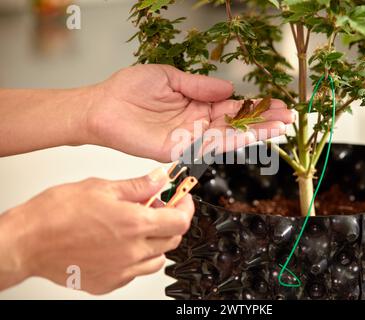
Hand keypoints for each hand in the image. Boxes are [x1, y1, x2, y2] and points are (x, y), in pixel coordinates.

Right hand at [0, 168, 193, 293]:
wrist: (27, 242)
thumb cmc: (56, 214)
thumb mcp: (101, 187)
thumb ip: (137, 186)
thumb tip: (160, 180)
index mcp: (134, 224)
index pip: (180, 221)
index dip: (186, 208)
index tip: (180, 200)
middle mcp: (132, 251)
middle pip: (173, 240)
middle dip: (171, 221)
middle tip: (157, 208)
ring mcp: (121, 270)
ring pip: (158, 259)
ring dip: (156, 241)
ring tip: (137, 226)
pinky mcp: (109, 283)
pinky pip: (136, 272)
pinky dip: (137, 258)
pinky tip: (121, 244)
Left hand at [86, 64, 294, 161]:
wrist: (103, 105)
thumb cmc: (131, 89)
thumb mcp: (171, 77)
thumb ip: (200, 85)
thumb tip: (230, 89)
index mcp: (197, 105)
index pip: (233, 107)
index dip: (255, 106)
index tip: (277, 103)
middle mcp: (197, 124)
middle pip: (236, 124)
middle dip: (263, 121)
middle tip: (289, 118)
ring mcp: (189, 138)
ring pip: (227, 137)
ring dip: (254, 133)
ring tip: (279, 127)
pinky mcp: (177, 150)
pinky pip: (207, 146)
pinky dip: (230, 142)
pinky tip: (250, 136)